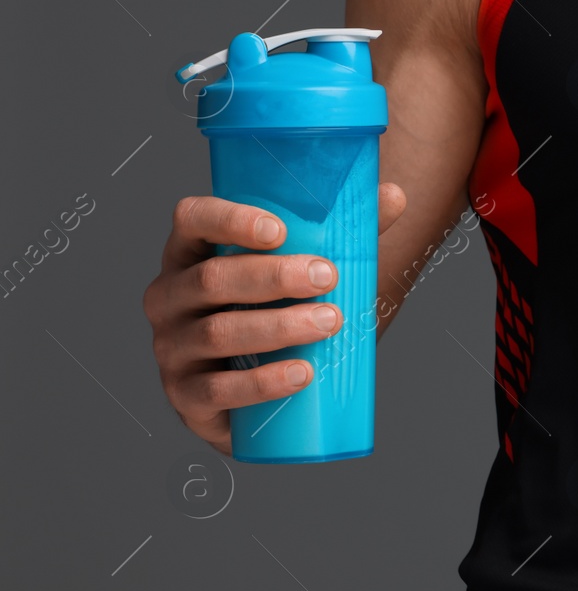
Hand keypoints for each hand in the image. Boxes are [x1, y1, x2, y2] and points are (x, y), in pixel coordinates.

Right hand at [142, 184, 406, 455]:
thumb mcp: (306, 270)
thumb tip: (394, 195)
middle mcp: (169, 296)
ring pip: (217, 333)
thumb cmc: (279, 312)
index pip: (193, 219)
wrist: (261, 391)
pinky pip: (217, 390)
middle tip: (327, 277)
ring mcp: (172, 347)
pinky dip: (262, 382)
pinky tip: (302, 374)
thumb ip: (345, 232)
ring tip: (330, 322)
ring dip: (278, 327)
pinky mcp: (185, 395)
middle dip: (273, 277)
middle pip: (211, 278)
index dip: (229, 220)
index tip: (280, 230)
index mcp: (192, 253)